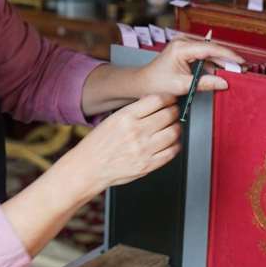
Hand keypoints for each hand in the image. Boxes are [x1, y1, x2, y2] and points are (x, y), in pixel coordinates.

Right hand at [58, 94, 181, 189]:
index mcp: (126, 117)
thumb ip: (134, 111)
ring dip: (177, 128)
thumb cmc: (98, 145)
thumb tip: (156, 103)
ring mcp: (143, 149)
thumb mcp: (112, 119)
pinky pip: (171, 152)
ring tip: (173, 127)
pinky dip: (176, 145)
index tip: (170, 100)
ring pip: (173, 132)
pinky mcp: (148, 165)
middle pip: (168, 115)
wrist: (89, 168)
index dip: (168, 98)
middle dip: (175, 112)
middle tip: (174, 113)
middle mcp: (136, 132)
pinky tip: (171, 143)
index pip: (157, 100)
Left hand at [138, 37, 244, 95]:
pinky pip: (204, 56)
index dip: (227, 55)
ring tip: (235, 71)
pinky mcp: (186, 51)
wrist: (143, 82)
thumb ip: (204, 83)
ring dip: (221, 62)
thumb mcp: (182, 86)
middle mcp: (183, 42)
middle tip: (242, 68)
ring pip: (209, 52)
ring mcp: (184, 45)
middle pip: (212, 49)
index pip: (210, 49)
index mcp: (181, 48)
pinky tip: (222, 72)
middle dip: (227, 59)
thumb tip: (224, 82)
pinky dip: (213, 64)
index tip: (240, 61)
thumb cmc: (157, 83)